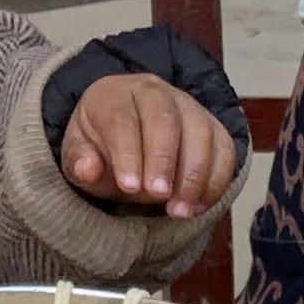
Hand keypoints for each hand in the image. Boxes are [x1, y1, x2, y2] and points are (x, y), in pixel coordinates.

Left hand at [62, 72, 242, 220]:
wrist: (125, 138)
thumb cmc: (100, 147)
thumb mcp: (79, 154)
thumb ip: (79, 162)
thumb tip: (87, 168)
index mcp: (114, 94)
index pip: (122, 119)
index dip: (128, 153)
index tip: (130, 187)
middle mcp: (153, 92)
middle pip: (165, 119)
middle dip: (164, 160)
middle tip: (159, 196)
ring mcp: (188, 106)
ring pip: (201, 131)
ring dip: (195, 175)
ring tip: (180, 211)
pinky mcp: (212, 125)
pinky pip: (224, 148)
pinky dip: (216, 180)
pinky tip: (199, 206)